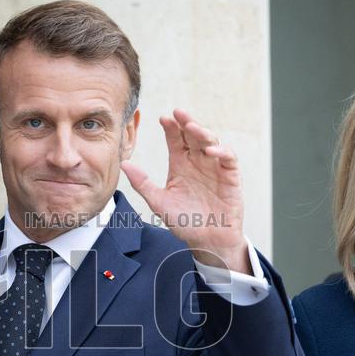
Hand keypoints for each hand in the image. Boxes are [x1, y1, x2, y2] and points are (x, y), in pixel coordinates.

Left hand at [121, 109, 250, 273]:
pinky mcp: (230, 176)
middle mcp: (197, 162)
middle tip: (178, 113)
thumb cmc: (185, 222)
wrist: (207, 241)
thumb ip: (143, 183)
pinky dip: (221, 152)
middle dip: (186, 122)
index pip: (175, 140)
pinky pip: (228, 158)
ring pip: (210, 141)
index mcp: (180, 165)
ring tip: (191, 127)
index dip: (170, 128)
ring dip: (202, 133)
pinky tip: (210, 151)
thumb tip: (124, 164)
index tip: (163, 119)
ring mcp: (214, 167)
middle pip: (192, 135)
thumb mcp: (159, 203)